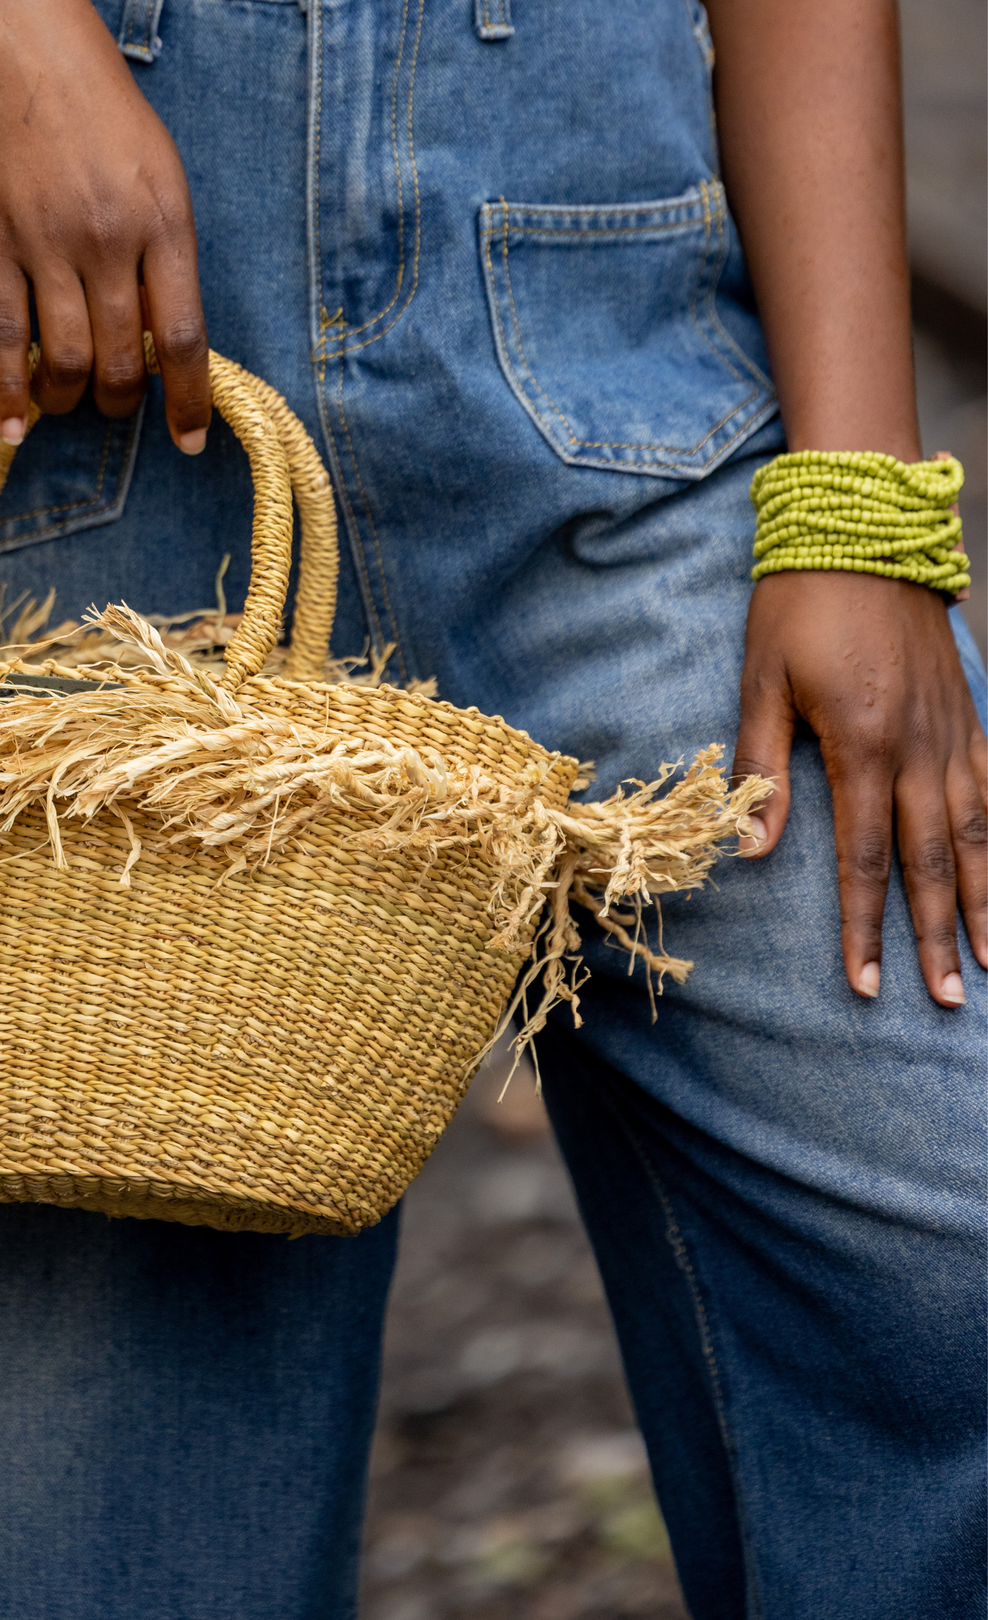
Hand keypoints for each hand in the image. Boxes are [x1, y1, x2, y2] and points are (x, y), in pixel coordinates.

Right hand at [0, 0, 209, 448]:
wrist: (21, 49)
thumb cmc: (102, 115)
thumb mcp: (161, 176)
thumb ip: (167, 257)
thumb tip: (166, 345)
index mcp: (163, 223)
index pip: (184, 337)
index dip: (189, 401)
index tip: (189, 443)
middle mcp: (108, 240)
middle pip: (122, 361)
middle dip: (121, 404)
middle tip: (115, 405)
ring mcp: (47, 245)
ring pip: (66, 360)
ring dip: (70, 401)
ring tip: (67, 401)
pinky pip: (4, 338)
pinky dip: (8, 393)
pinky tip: (10, 427)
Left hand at [733, 569, 986, 1005]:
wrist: (864, 525)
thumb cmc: (800, 603)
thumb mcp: (761, 682)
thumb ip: (762, 768)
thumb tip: (749, 852)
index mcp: (863, 745)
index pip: (862, 859)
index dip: (863, 928)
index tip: (867, 985)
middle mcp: (921, 747)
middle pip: (933, 862)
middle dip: (939, 937)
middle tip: (944, 1001)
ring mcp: (954, 731)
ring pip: (980, 833)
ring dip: (987, 901)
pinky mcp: (970, 712)